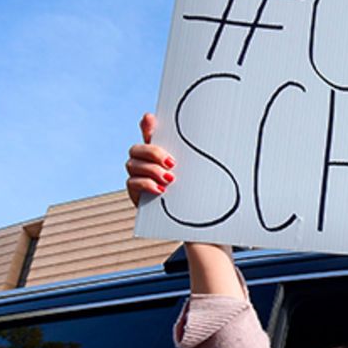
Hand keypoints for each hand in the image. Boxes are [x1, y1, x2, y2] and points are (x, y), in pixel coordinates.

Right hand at [124, 113, 240, 296]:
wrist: (202, 228)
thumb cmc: (205, 197)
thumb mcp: (206, 174)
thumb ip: (201, 155)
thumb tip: (216, 131)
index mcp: (164, 153)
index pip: (149, 131)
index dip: (147, 124)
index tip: (151, 119)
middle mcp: (149, 164)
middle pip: (136, 148)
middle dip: (152, 152)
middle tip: (171, 163)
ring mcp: (141, 179)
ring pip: (131, 164)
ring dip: (150, 170)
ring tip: (169, 180)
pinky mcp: (138, 196)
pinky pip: (131, 184)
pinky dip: (145, 184)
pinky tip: (161, 190)